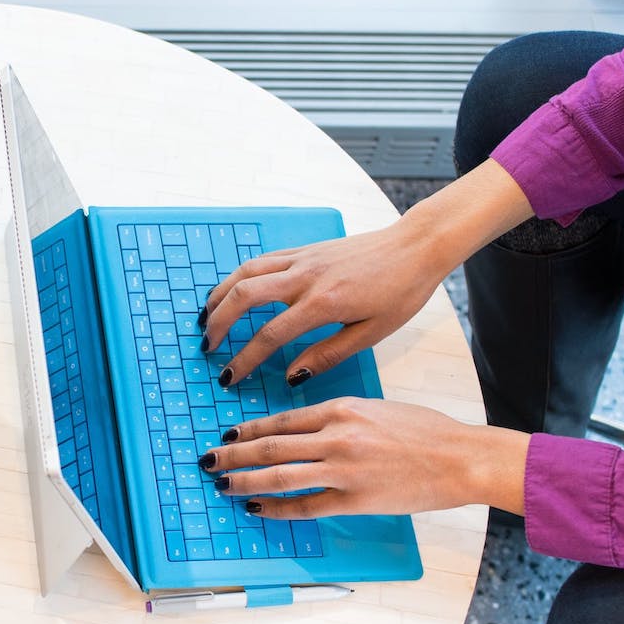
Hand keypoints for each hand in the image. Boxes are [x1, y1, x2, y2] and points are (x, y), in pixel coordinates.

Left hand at [197, 397, 527, 518]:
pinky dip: (276, 508)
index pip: (281, 419)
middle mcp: (335, 436)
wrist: (460, 457)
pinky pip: (304, 506)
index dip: (249, 429)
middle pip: (269, 445)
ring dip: (244, 480)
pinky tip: (257, 509)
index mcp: (341, 408)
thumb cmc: (426, 431)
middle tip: (207, 460)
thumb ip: (341, 416)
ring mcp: (342, 469)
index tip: (227, 435)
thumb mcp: (377, 408)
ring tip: (221, 484)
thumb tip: (309, 427)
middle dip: (232, 454)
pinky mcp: (354, 499)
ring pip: (278, 474)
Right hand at [198, 160, 534, 384]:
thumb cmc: (401, 291)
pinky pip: (260, 261)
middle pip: (244, 297)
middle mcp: (304, 277)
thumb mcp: (371, 333)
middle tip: (208, 347)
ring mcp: (301, 259)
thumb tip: (292, 376)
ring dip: (220, 295)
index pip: (269, 335)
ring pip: (245, 273)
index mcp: (323, 303)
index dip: (244, 360)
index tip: (230, 377)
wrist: (416, 246)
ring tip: (206, 318)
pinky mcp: (304, 249)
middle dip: (219, 323)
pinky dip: (238, 277)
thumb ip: (327, 355)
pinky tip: (232, 291)